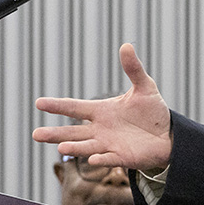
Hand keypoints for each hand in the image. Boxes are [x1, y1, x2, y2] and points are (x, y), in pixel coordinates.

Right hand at [33, 43, 172, 172]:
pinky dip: (101, 159)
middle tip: (36, 134)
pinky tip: (92, 159)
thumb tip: (126, 46)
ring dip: (74, 147)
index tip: (39, 103)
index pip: (74, 107)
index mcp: (101, 111)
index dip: (57, 106)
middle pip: (73, 132)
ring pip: (86, 146)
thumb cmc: (152, 111)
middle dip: (55, 134)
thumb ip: (133, 69)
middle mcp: (100, 129)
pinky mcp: (122, 157)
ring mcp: (109, 144)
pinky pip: (109, 159)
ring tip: (60, 148)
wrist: (168, 134)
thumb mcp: (144, 87)